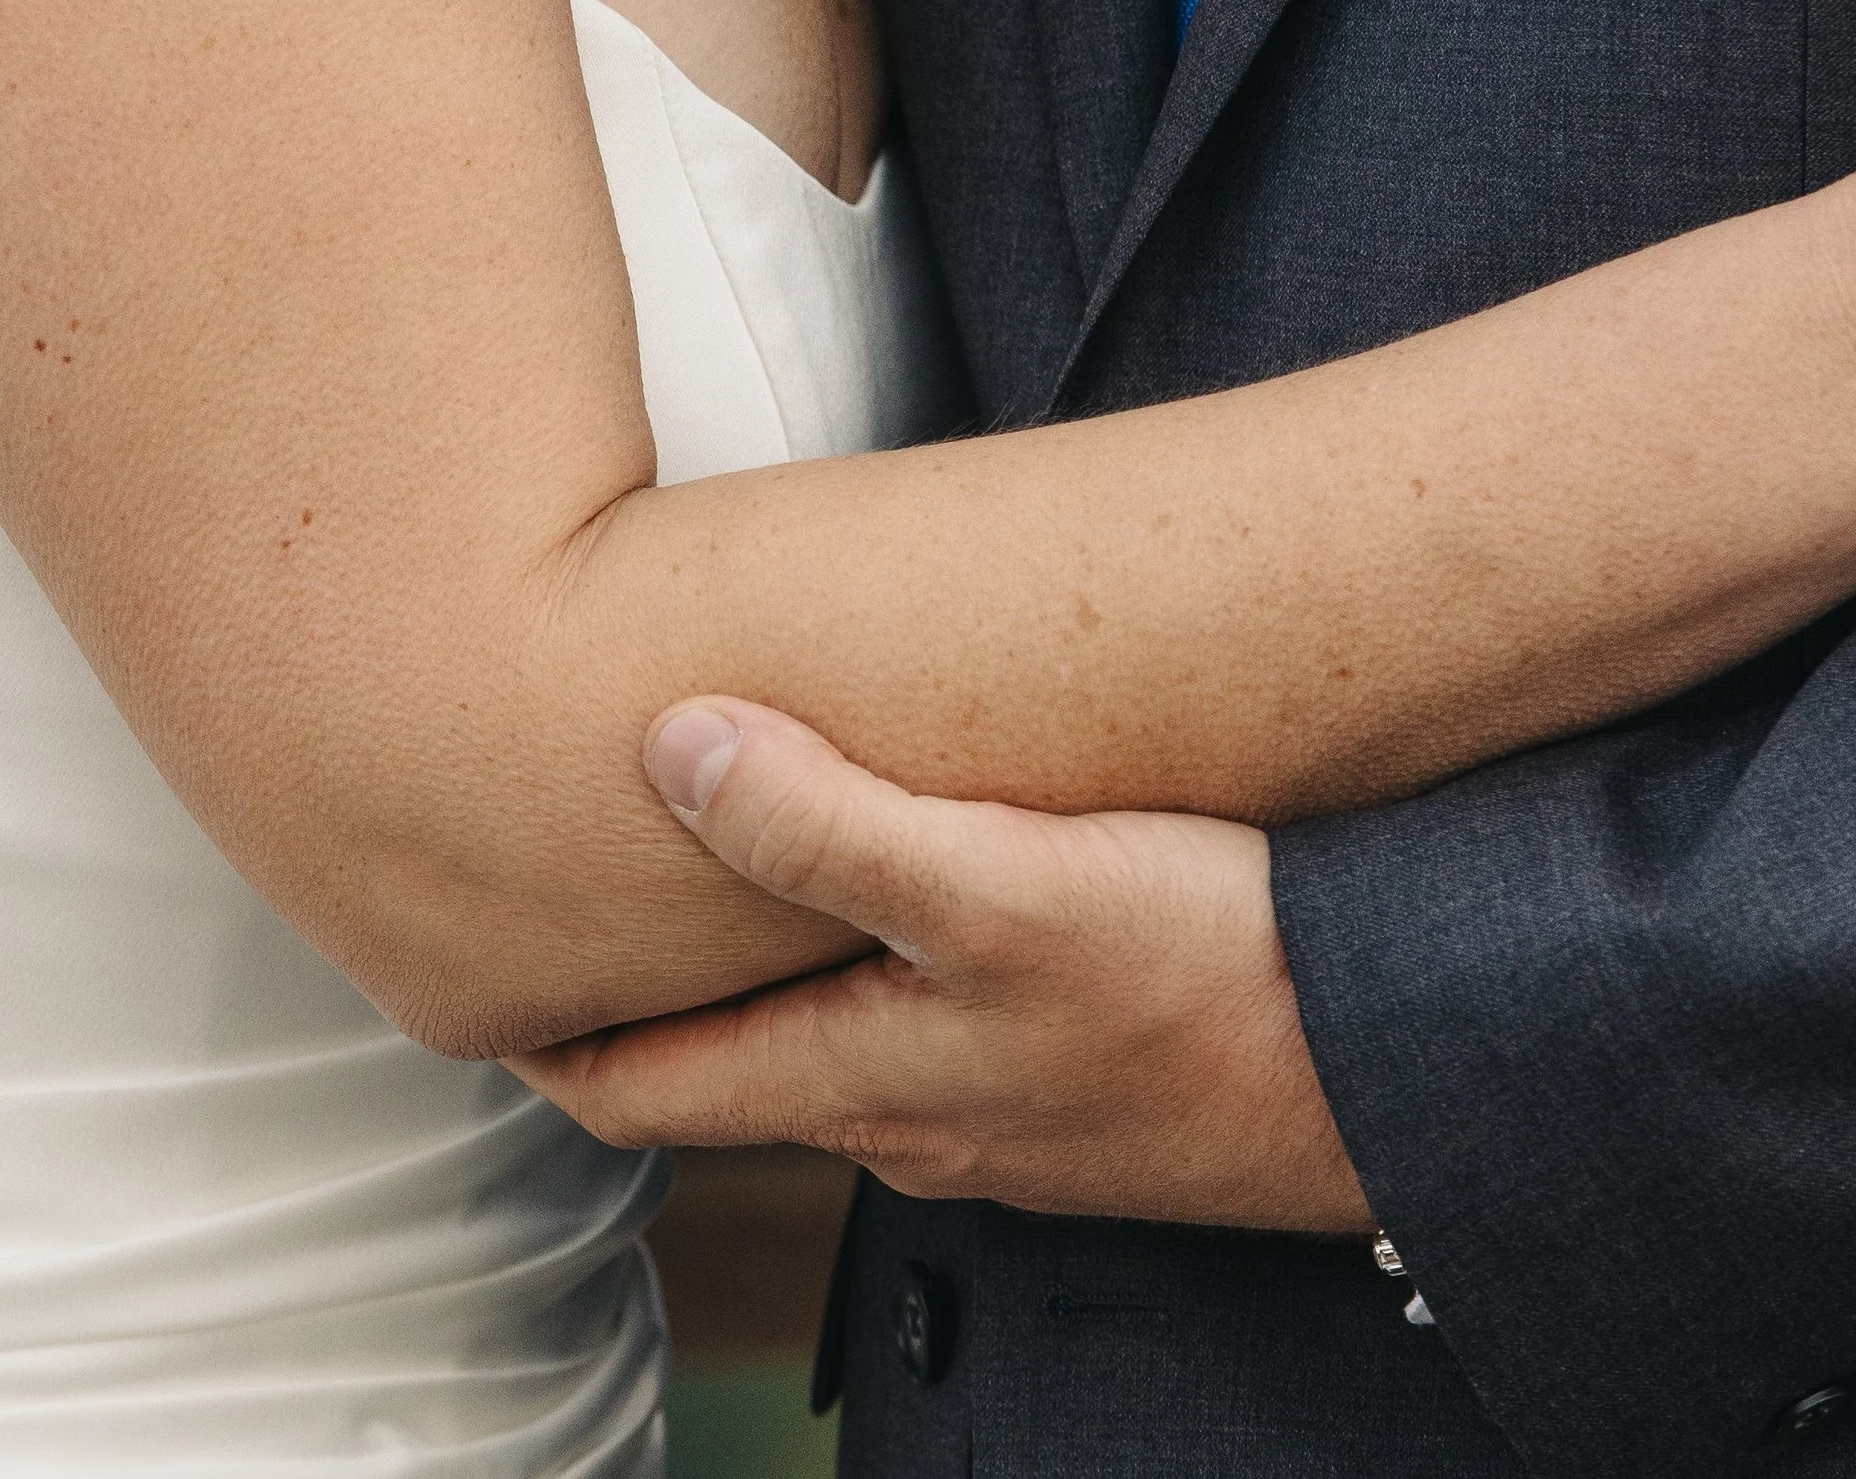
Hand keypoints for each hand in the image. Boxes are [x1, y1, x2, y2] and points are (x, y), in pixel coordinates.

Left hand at [515, 700, 1371, 1234]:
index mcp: (857, 1079)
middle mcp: (908, 1112)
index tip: (453, 951)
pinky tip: (918, 879)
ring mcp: (1001, 1103)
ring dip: (764, 968)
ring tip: (719, 851)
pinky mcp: (1081, 1067)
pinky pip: (935, 1019)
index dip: (535, 1027)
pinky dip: (881, 959)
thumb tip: (666, 743)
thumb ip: (829, 824)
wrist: (1402, 1078)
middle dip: (638, 987)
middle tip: (565, 878)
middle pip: (722, 1061)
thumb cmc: (1209, 987)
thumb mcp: (1003, 891)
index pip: (634, 1083)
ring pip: (832, 1037)